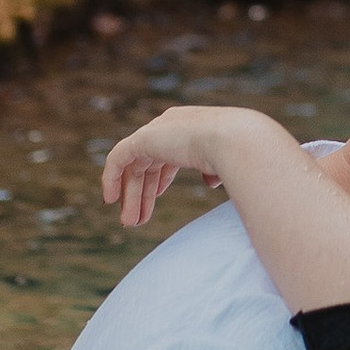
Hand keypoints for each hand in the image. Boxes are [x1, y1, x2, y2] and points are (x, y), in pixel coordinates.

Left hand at [104, 106, 233, 226]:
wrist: (235, 140)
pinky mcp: (143, 138)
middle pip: (148, 164)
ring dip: (130, 195)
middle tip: (136, 220)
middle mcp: (171, 127)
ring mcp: (157, 131)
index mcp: (190, 130)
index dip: (159, 178)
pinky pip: (118, 158)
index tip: (155, 198)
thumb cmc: (239, 156)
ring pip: (133, 167)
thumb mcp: (225, 166)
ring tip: (129, 222)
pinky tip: (111, 199)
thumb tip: (212, 180)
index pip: (166, 155)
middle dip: (142, 193)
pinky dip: (111, 177)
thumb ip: (214, 170)